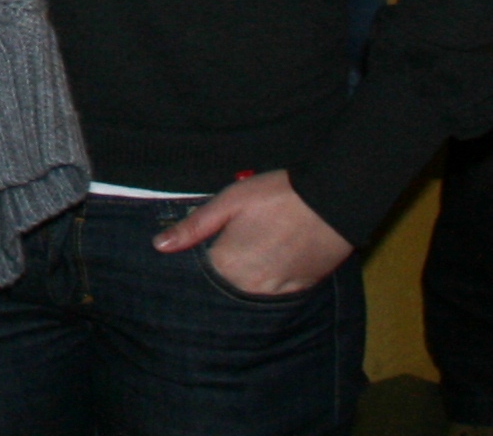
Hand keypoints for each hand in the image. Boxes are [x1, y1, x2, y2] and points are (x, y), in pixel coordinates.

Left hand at [152, 170, 350, 298]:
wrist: (332, 203)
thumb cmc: (276, 196)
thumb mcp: (229, 202)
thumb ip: (194, 227)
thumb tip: (159, 246)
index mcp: (227, 266)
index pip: (199, 280)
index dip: (194, 270)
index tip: (193, 261)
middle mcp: (249, 288)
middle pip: (224, 292)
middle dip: (218, 280)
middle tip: (226, 254)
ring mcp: (276, 293)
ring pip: (249, 296)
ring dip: (243, 285)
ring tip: (248, 259)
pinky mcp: (299, 291)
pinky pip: (275, 295)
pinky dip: (267, 286)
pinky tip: (269, 266)